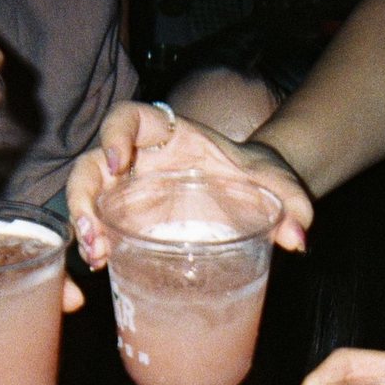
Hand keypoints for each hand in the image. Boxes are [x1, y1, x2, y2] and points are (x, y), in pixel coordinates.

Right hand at [66, 101, 312, 268]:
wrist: (251, 195)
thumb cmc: (255, 178)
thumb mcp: (274, 181)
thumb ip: (290, 201)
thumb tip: (300, 238)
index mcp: (166, 133)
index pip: (128, 118)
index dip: (115, 133)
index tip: (118, 160)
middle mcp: (138, 158)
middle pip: (92, 164)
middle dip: (84, 195)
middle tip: (95, 231)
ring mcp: (128, 189)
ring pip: (89, 197)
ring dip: (85, 225)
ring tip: (96, 255)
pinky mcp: (128, 218)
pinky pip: (102, 227)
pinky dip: (96, 245)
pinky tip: (102, 266)